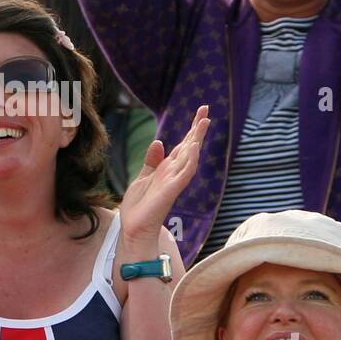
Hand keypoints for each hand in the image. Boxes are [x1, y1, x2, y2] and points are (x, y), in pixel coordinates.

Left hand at [119, 105, 209, 250]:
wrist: (134, 230)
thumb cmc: (139, 208)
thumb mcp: (142, 177)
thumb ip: (152, 161)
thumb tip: (159, 142)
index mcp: (167, 169)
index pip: (182, 145)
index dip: (191, 129)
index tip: (201, 112)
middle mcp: (173, 173)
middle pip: (189, 146)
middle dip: (197, 128)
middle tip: (206, 110)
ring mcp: (174, 181)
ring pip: (190, 156)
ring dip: (197, 139)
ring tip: (204, 121)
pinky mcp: (171, 190)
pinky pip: (184, 173)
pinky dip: (190, 160)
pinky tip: (193, 146)